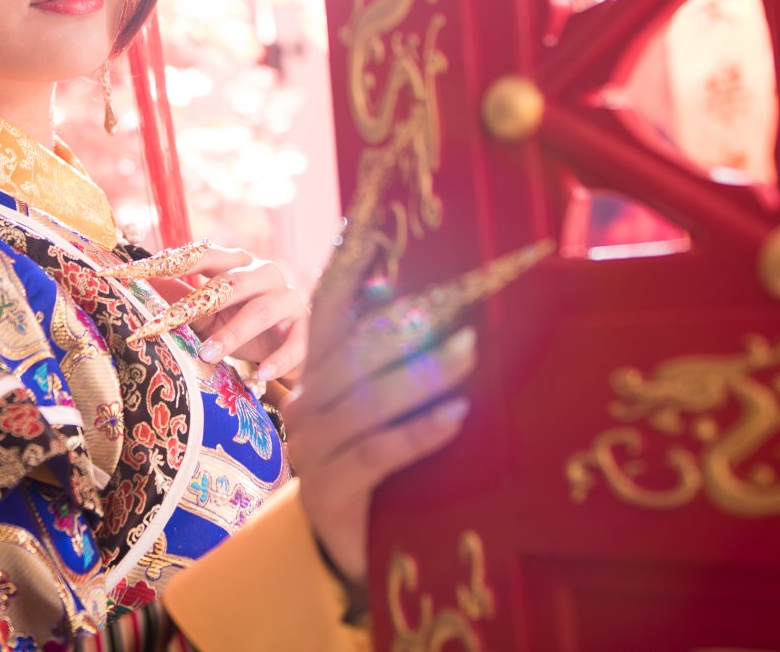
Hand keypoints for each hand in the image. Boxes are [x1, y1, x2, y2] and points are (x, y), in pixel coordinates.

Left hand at [149, 246, 309, 381]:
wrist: (291, 347)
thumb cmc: (244, 325)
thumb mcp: (209, 314)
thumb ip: (182, 300)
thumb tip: (141, 288)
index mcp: (237, 263)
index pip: (201, 255)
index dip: (167, 262)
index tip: (131, 272)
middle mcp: (265, 273)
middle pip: (232, 282)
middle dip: (199, 303)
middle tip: (168, 322)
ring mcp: (288, 299)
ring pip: (261, 310)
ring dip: (233, 333)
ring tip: (207, 355)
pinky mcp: (306, 328)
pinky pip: (294, 342)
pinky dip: (277, 358)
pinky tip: (261, 373)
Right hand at [283, 257, 476, 585]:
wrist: (363, 562)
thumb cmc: (391, 474)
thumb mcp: (395, 410)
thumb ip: (404, 359)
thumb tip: (439, 296)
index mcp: (320, 374)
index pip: (328, 306)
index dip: (348, 263)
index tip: (372, 217)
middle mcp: (307, 404)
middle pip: (356, 351)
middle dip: (412, 325)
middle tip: (467, 305)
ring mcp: (311, 450)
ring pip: (366, 401)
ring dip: (422, 376)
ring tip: (472, 355)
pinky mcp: (327, 494)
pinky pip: (374, 454)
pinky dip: (417, 433)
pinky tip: (455, 416)